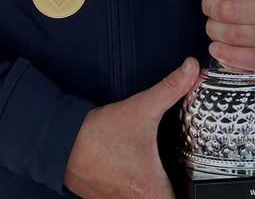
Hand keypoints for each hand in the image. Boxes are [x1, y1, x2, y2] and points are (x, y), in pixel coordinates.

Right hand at [64, 57, 200, 197]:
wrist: (60, 141)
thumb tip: (191, 68)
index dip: (191, 193)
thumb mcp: (141, 108)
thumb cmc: (99, 133)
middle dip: (173, 188)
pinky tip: (134, 173)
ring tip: (157, 172)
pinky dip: (134, 190)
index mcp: (152, 191)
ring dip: (153, 190)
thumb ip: (171, 88)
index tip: (193, 179)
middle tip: (178, 171)